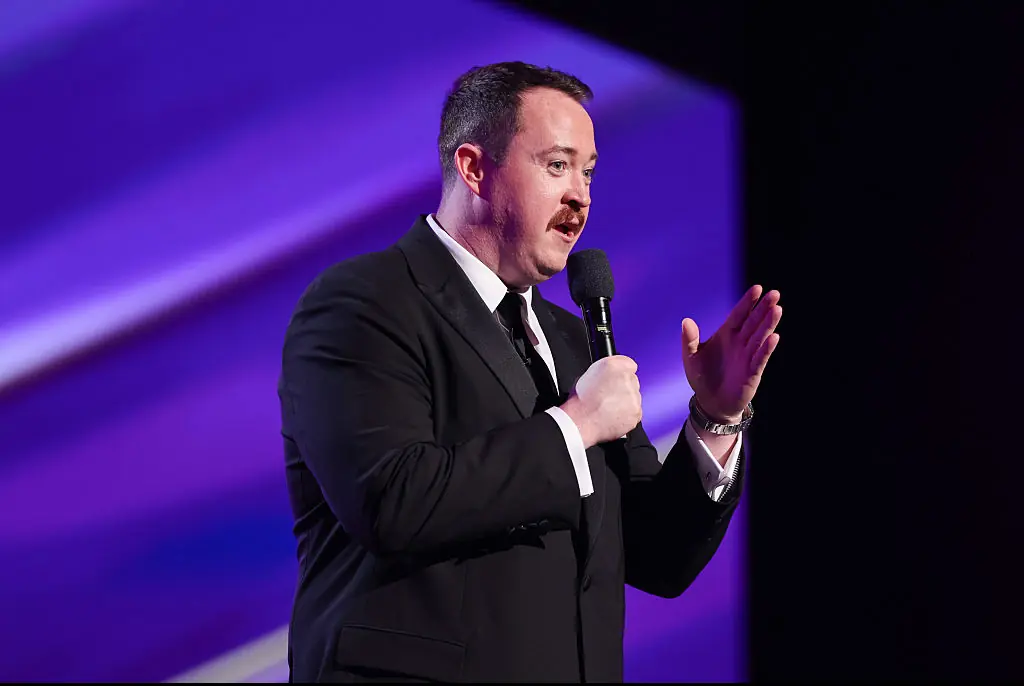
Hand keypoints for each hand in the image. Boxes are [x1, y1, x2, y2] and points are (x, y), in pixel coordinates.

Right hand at [560, 355, 641, 447]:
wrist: (582, 421)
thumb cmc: (582, 400)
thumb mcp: (589, 373)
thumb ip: (609, 368)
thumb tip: (618, 370)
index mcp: (614, 365)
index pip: (628, 364)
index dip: (620, 373)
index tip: (614, 379)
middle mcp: (627, 379)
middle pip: (632, 381)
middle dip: (622, 388)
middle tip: (607, 395)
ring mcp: (634, 397)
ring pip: (634, 397)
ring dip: (625, 401)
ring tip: (608, 407)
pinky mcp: (636, 413)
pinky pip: (635, 412)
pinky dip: (626, 414)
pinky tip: (612, 415)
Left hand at [682, 285, 781, 422]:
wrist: (711, 403)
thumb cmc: (702, 377)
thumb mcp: (691, 357)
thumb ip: (689, 339)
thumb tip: (686, 321)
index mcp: (726, 335)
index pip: (739, 315)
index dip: (747, 302)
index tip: (757, 288)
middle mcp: (740, 342)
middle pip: (753, 322)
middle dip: (763, 308)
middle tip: (775, 293)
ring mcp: (748, 356)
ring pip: (760, 337)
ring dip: (769, 324)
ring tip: (777, 309)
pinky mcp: (752, 372)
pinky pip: (760, 358)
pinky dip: (766, 348)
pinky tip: (774, 337)